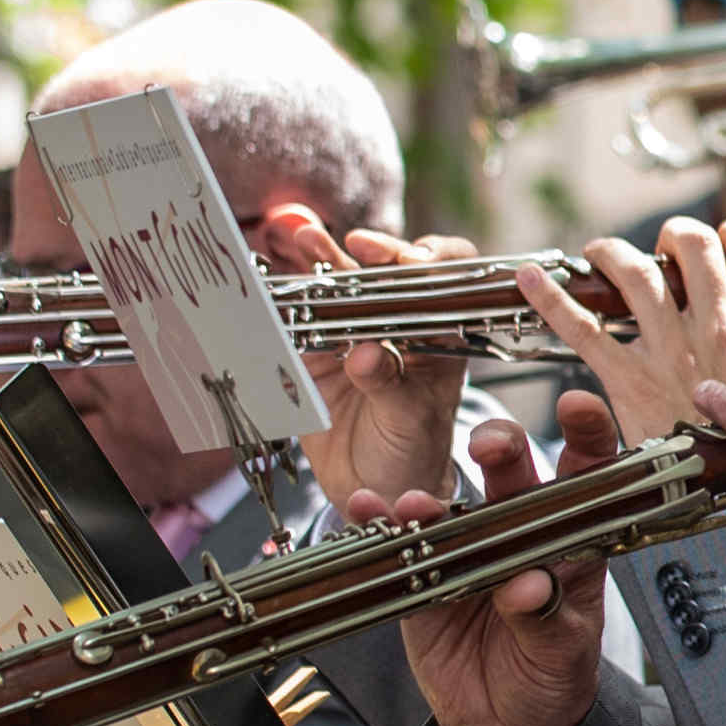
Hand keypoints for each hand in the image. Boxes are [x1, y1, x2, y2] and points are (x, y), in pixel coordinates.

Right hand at [258, 200, 468, 516]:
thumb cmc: (410, 452)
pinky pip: (302, 316)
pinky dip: (289, 295)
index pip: (448, 278)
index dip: (434, 261)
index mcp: (440, 333)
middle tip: (360, 246)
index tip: (415, 261)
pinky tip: (277, 278)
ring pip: (342, 284)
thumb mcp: (408, 422)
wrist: (371, 487)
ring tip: (308, 239)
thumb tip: (367, 354)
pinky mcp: (316, 349)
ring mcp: (356, 332)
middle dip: (374, 251)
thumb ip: (390, 386)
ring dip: (326, 257)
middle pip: (389, 271)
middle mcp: (400, 323)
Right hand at [392, 399, 625, 725]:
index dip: (586, 437)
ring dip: (430, 499)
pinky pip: (398, 546)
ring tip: (417, 506)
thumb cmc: (553, 679)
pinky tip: (364, 511)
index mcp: (570, 542)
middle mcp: (518, 535)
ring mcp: (467, 553)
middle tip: (491, 446)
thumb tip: (526, 588)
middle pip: (511, 477)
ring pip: (449, 509)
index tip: (578, 407)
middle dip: (501, 449)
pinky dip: (378, 525)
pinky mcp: (423, 578)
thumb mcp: (562, 653)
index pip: (585, 478)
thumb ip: (545, 617)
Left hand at [500, 222, 725, 465]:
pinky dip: (550, 298)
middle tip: (664, 246)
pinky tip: (528, 276)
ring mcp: (666, 350)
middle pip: (693, 250)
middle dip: (677, 235)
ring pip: (636, 275)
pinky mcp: (624, 378)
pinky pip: (581, 328)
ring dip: (614, 253)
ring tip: (601, 253)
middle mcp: (713, 329)